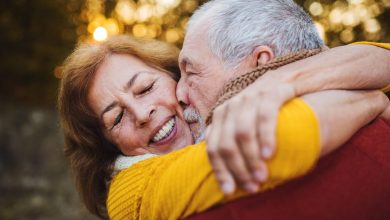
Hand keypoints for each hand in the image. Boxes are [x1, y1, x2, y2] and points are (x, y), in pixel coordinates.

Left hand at [206, 76, 295, 194]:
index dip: (220, 171)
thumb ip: (234, 139)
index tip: (229, 191)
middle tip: (251, 186)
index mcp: (223, 114)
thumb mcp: (248, 121)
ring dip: (250, 158)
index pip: (212, 147)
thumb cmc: (272, 107)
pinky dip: (265, 138)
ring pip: (242, 133)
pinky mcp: (272, 90)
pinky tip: (269, 154)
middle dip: (236, 169)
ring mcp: (251, 96)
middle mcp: (232, 104)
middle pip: (225, 143)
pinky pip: (265, 117)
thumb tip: (227, 169)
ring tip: (261, 177)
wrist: (298, 78)